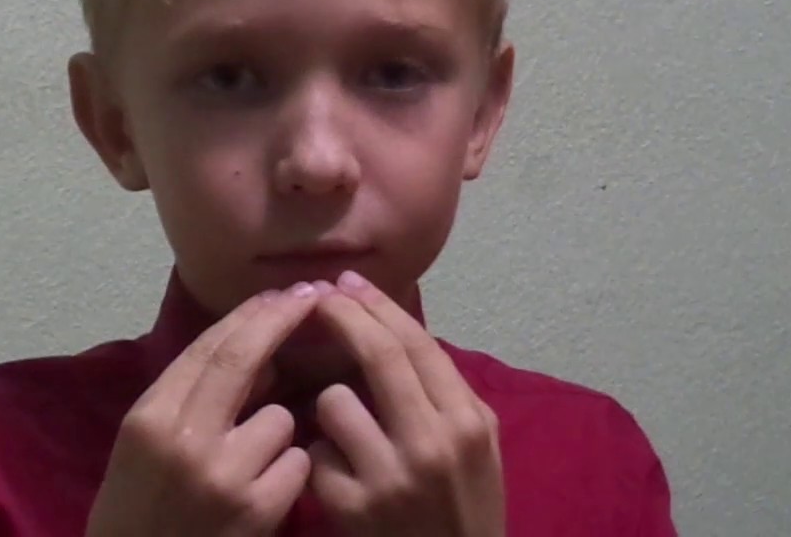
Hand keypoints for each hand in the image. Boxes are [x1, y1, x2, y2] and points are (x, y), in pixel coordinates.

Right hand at [86, 284, 318, 536]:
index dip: (250, 316)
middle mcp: (185, 439)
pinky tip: (266, 493)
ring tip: (251, 462)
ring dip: (277, 432)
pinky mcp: (258, 511)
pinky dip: (290, 473)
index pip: (207, 349)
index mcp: (149, 418)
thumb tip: (261, 361)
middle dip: (282, 320)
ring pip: (281, 418)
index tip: (280, 295)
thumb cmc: (138, 508)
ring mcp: (224, 476)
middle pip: (244, 359)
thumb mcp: (146, 445)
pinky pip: (298, 464)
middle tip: (311, 296)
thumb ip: (191, 398)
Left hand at [306, 272, 503, 536]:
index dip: (376, 305)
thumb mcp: (475, 447)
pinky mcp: (352, 508)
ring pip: (334, 400)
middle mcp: (433, 443)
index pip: (416, 343)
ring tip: (346, 431)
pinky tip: (338, 477)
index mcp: (468, 421)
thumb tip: (392, 327)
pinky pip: (315, 454)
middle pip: (376, 355)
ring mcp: (390, 477)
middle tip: (316, 298)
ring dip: (329, 407)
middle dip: (340, 317)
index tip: (348, 282)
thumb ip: (442, 393)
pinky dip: (320, 460)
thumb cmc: (463, 506)